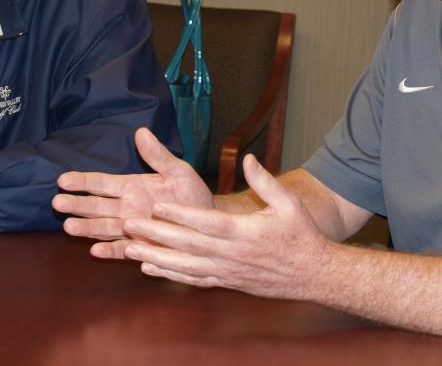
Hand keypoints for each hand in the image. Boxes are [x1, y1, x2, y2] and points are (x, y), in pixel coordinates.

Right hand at [52, 127, 212, 257]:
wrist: (207, 223)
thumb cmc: (191, 194)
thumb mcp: (178, 171)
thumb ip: (158, 156)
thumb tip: (142, 132)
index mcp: (131, 187)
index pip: (102, 183)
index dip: (83, 181)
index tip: (63, 179)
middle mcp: (125, 208)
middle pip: (96, 206)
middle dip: (77, 204)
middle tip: (58, 202)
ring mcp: (130, 229)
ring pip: (103, 227)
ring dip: (87, 228)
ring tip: (68, 227)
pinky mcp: (140, 247)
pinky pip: (122, 250)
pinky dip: (109, 251)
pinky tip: (94, 251)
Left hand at [119, 154, 331, 300]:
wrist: (313, 275)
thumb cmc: (301, 235)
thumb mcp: (289, 203)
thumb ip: (265, 181)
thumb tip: (248, 157)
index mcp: (244, 232)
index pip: (206, 222)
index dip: (179, 214)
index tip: (156, 204)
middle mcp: (231, 254)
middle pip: (187, 244)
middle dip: (156, 234)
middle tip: (129, 224)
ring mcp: (227, 272)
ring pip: (184, 266)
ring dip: (155, 257)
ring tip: (128, 248)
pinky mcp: (227, 283)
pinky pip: (193, 280)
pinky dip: (169, 275)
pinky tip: (149, 268)